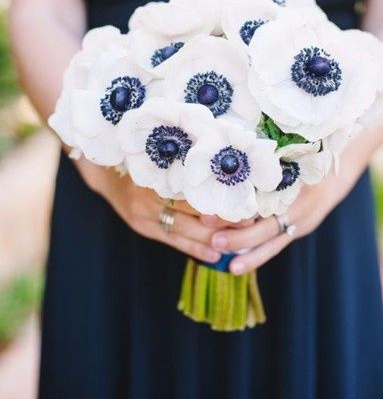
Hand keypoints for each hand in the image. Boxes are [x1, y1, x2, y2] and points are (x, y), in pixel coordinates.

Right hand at [74, 156, 251, 263]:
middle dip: (223, 220)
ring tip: (238, 244)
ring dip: (212, 239)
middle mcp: (150, 193)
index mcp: (159, 171)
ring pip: (184, 231)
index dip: (220, 195)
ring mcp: (143, 213)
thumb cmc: (141, 159)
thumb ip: (187, 162)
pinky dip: (193, 249)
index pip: (196, 187)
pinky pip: (172, 241)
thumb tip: (224, 168)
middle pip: (193, 211)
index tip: (244, 199)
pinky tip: (214, 255)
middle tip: (250, 224)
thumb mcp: (161, 155)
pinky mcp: (141, 227)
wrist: (104, 173)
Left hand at [207, 168, 356, 274]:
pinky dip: (260, 255)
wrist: (337, 169)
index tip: (211, 214)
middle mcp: (296, 205)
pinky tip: (241, 264)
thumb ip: (262, 163)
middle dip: (238, 236)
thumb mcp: (285, 156)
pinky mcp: (300, 228)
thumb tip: (227, 164)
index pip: (259, 202)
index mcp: (289, 184)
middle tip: (213, 240)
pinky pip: (278, 245)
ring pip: (273, 242)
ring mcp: (300, 219)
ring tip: (230, 266)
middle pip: (266, 227)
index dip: (237, 210)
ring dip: (250, 254)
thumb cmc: (302, 157)